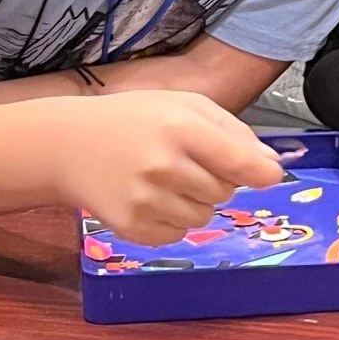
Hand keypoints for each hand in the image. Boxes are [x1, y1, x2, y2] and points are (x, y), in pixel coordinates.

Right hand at [54, 90, 283, 245]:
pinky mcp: (131, 228)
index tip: (267, 176)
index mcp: (181, 128)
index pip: (241, 164)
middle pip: (225, 192)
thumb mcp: (183, 104)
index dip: (262, 174)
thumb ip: (232, 131)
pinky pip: (177, 235)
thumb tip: (271, 165)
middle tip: (184, 162)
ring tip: (162, 179)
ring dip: (193, 202)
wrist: (67, 145)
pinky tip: (147, 197)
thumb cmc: (134, 119)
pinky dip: (170, 221)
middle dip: (215, 180)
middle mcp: (164, 166)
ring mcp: (145, 200)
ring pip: (203, 217)